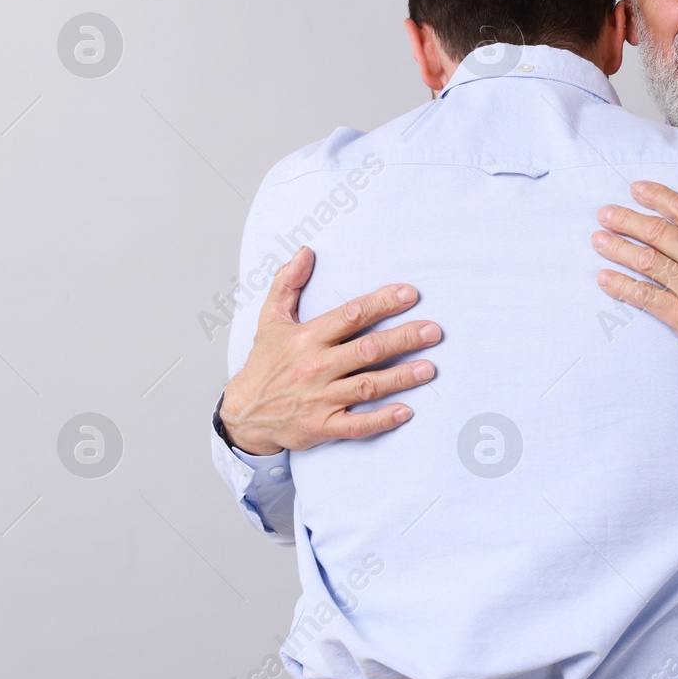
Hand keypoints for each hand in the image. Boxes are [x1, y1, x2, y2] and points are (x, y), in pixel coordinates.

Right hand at [219, 247, 441, 454]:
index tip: (409, 295)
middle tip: (433, 332)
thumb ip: (287, 284)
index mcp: (307, 338)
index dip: (381, 303)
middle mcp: (315, 366)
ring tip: (429, 369)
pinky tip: (405, 411)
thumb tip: (305, 252)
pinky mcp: (322, 426)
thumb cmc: (264, 364)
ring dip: (400, 377)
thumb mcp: (270, 320)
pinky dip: (381, 419)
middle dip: (402, 339)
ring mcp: (320, 398)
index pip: (350, 315)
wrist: (244, 413)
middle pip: (366, 350)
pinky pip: (356, 425)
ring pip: (367, 386)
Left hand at [591, 181, 677, 440]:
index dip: (658, 197)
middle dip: (628, 219)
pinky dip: (622, 287)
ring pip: (648, 261)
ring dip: (618, 248)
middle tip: (605, 213)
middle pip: (659, 232)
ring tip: (598, 239)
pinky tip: (604, 279)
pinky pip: (646, 298)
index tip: (637, 189)